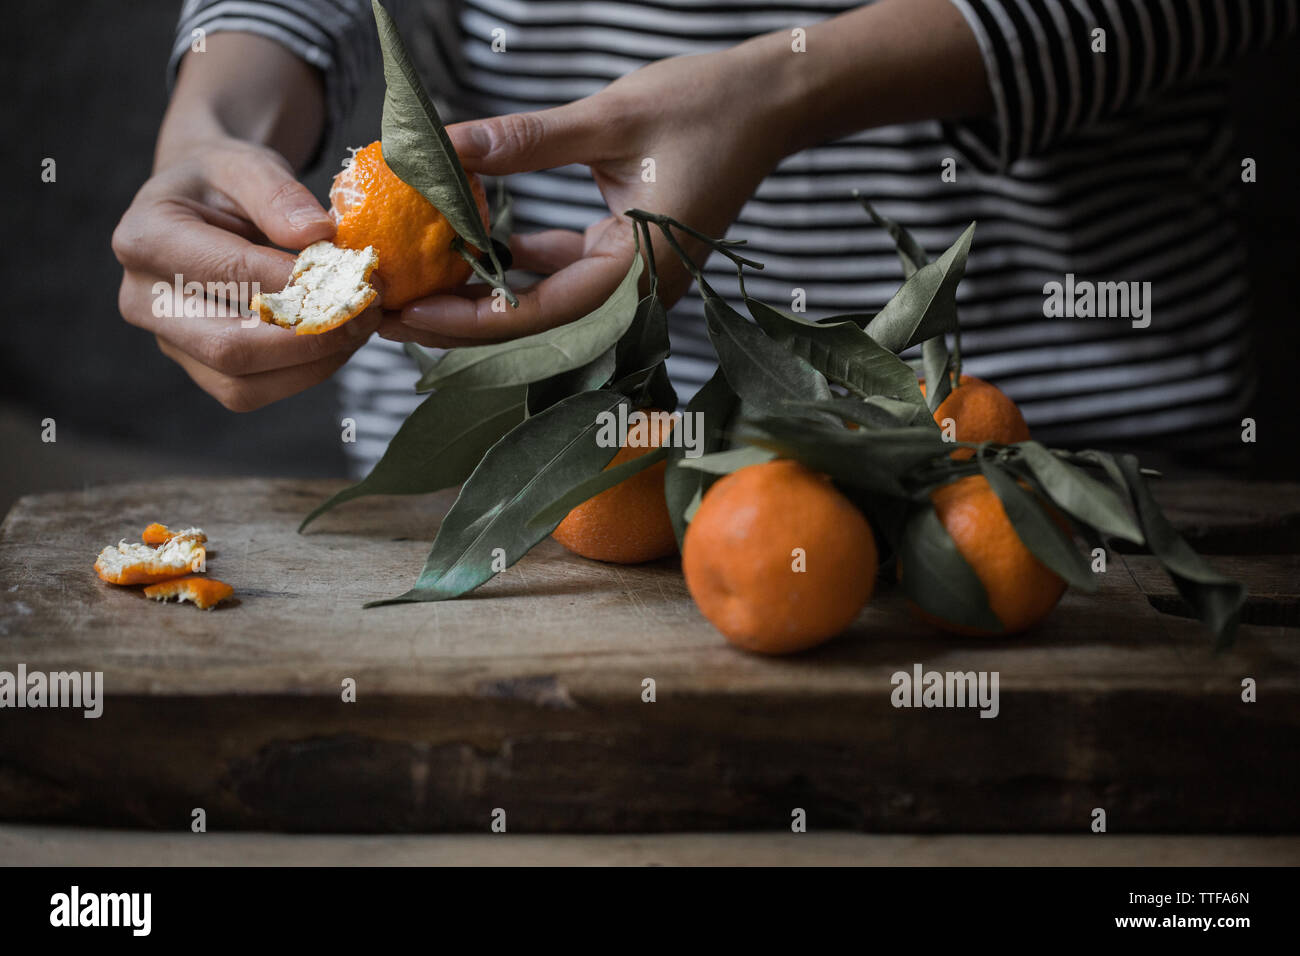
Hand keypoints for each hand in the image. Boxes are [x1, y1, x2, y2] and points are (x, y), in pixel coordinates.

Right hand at [112, 138, 383, 410]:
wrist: (202, 205)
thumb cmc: (223, 181)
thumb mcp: (245, 164)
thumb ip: (278, 194)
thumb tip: (318, 235)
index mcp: (144, 239)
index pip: (232, 274)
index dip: (300, 283)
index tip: (358, 277)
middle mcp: (143, 299)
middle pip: (231, 346)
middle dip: (311, 337)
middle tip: (367, 312)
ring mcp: (169, 341)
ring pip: (242, 384)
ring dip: (313, 363)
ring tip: (359, 327)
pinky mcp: (198, 368)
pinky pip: (252, 391)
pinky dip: (304, 373)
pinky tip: (338, 342)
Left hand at [383, 36, 804, 347]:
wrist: (770, 102)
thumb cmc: (707, 107)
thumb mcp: (610, 118)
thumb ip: (525, 141)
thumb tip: (442, 148)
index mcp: (640, 273)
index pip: (540, 315)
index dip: (467, 319)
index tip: (406, 312)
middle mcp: (636, 292)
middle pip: (533, 326)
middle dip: (459, 320)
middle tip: (386, 309)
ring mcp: (632, 279)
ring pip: (541, 304)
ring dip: (480, 292)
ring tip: (414, 276)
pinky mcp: (625, 256)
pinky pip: (558, 273)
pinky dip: (514, 261)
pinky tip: (469, 238)